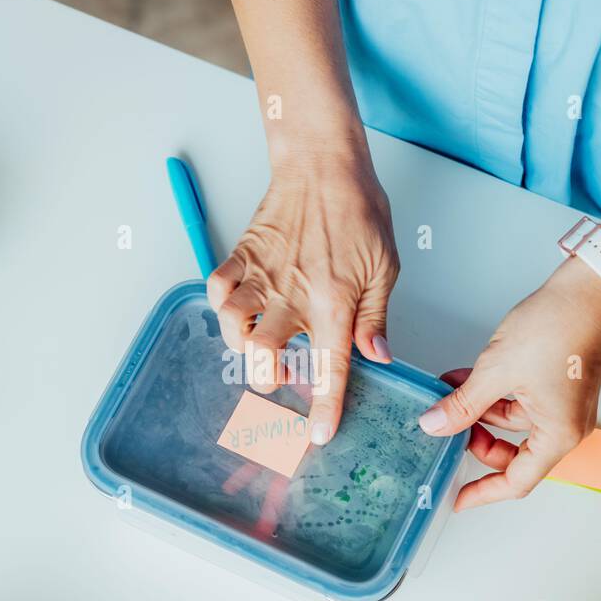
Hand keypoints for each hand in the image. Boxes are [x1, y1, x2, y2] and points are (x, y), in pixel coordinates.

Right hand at [207, 146, 398, 444]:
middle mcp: (292, 296)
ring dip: (242, 347)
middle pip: (263, 358)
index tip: (318, 436)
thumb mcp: (384, 267)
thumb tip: (376, 356)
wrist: (323, 165)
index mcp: (333, 303)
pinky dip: (221, 307)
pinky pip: (216, 290)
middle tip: (284, 374)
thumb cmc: (358, 210)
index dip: (323, 409)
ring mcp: (262, 276)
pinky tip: (239, 310)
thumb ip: (374, 317)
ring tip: (260, 345)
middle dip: (268, 379)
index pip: (328, 369)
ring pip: (233, 328)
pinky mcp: (242, 256)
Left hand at [419, 256, 600, 509]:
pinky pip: (519, 402)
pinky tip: (464, 379)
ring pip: (512, 424)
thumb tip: (434, 425)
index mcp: (558, 434)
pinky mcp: (557, 386)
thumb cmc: (559, 326)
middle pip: (515, 455)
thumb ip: (463, 404)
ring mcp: (563, 406)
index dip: (484, 492)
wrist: (587, 287)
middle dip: (477, 442)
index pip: (517, 480)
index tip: (459, 498)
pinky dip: (493, 394)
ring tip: (449, 393)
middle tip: (447, 428)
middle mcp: (566, 426)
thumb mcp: (496, 370)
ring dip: (479, 411)